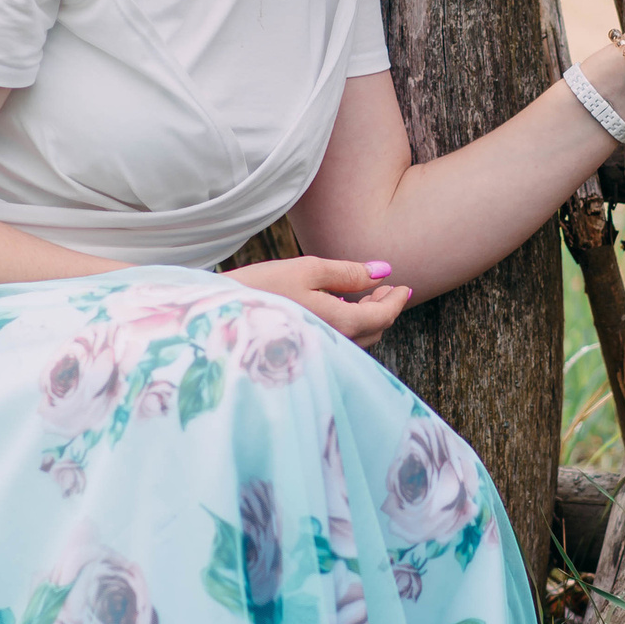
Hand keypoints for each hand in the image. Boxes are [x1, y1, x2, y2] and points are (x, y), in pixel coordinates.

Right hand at [232, 256, 410, 347]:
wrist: (218, 316)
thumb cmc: (262, 288)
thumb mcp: (307, 270)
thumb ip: (349, 273)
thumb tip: (382, 271)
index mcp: (341, 323)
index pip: (383, 316)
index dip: (397, 300)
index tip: (405, 285)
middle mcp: (335, 344)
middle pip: (374, 330)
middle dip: (385, 308)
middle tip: (387, 287)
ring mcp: (320, 353)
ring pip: (359, 340)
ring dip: (369, 317)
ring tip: (367, 295)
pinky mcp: (305, 353)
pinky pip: (340, 343)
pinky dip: (351, 325)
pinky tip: (339, 308)